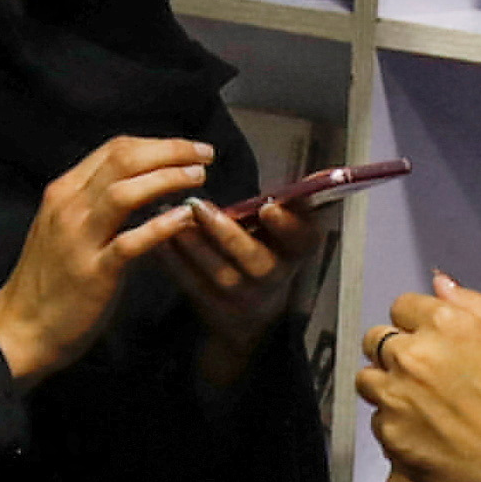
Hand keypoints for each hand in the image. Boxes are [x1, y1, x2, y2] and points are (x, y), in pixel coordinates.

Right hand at [0, 135, 228, 382]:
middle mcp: (69, 207)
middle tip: (205, 155)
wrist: (19, 327)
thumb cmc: (47, 279)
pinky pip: (130, 242)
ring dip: (167, 178)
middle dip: (170, 151)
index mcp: (64, 191)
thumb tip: (139, 184)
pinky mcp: (93, 272)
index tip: (188, 149)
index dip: (157, 143)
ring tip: (199, 178)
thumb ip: (94, 203)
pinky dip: (161, 226)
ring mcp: (79, 239)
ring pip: (125, 192)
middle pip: (123, 160)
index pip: (114, 149)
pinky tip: (185, 218)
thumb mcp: (63, 227)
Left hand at [157, 193, 314, 378]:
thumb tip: (320, 174)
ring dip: (195, 246)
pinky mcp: (216, 307)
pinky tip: (160, 240)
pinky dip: (175, 262)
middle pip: (255, 259)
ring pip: (221, 274)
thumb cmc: (264, 246)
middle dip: (226, 233)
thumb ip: (290, 203)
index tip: (268, 206)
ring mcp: (245, 297)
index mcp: (295, 250)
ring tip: (173, 218)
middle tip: (198, 205)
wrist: (251, 305)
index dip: (286, 225)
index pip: (300, 238)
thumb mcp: (281, 229)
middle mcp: (274, 276)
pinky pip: (193, 285)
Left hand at [357, 276, 480, 481]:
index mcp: (445, 324)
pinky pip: (378, 418)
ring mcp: (396, 396)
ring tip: (419, 402)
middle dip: (397, 350)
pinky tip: (425, 431)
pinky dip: (395, 421)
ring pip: (369, 378)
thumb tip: (439, 283)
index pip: (402, 306)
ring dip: (388, 384)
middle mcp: (411, 354)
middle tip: (426, 373)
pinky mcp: (391, 434)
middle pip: (377, 339)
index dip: (419, 323)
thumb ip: (476, 304)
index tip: (436, 342)